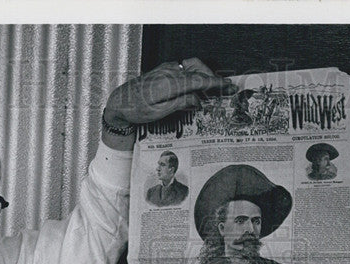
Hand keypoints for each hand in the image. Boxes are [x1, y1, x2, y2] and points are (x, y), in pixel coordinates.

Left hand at [102, 58, 230, 148]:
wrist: (120, 101)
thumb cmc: (136, 110)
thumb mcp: (158, 113)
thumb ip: (179, 104)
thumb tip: (198, 101)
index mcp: (169, 84)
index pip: (198, 80)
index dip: (216, 83)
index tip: (229, 86)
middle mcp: (168, 72)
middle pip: (198, 69)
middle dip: (215, 78)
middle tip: (227, 88)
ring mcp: (165, 68)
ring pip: (192, 65)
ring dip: (205, 74)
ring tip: (213, 88)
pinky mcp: (163, 69)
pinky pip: (184, 67)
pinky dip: (195, 72)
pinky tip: (197, 84)